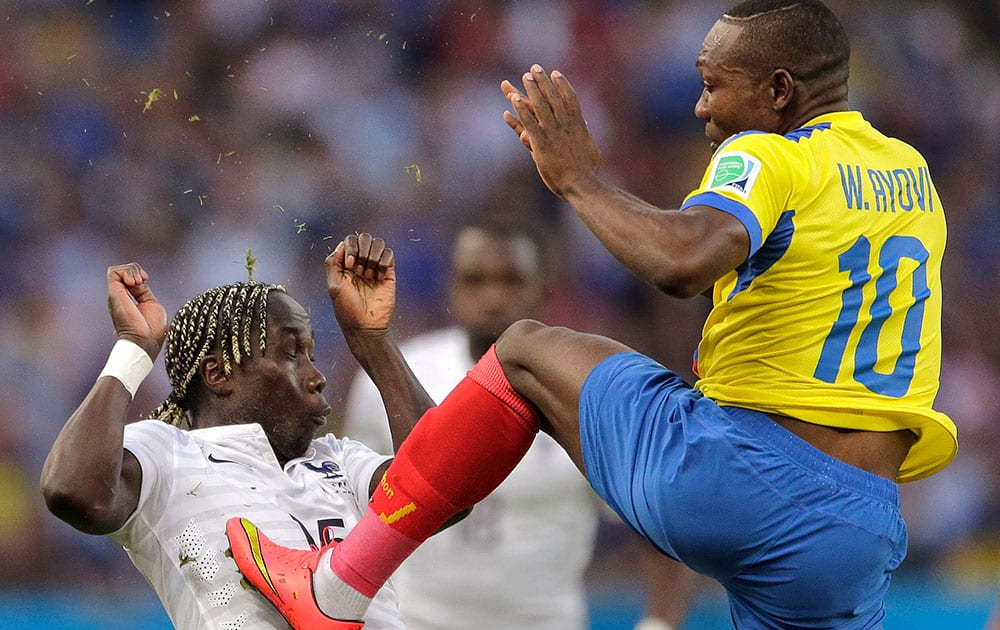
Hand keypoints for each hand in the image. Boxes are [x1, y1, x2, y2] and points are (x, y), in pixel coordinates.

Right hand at [106, 263, 167, 360]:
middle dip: (135, 270)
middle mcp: (120, 297)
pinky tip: (134, 282)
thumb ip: (143, 293)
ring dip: (132, 270)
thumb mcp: (151, 305)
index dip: (138, 274)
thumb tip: (139, 282)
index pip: (129, 278)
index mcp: (129, 300)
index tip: (145, 280)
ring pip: (118, 270)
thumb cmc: (151, 330)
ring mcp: (116, 295)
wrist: (143, 341)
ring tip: (138, 281)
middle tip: (142, 280)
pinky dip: (126, 272)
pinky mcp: (114, 294)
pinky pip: (113, 272)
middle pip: (123, 271)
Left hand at [325, 233, 395, 330]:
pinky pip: (390, 255)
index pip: (349, 241)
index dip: (350, 248)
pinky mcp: (389, 273)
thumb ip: (333, 262)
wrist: (366, 326)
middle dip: (361, 251)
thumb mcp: (333, 286)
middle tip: (359, 271)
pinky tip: (379, 278)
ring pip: (378, 243)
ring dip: (372, 256)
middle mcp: (361, 263)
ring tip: (369, 275)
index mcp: (346, 264)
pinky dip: (384, 262)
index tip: (349, 266)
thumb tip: (342, 243)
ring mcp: (375, 267)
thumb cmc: (347, 309)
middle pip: (364, 238)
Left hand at [501, 64, 601, 197]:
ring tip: (525, 77)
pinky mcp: (541, 144)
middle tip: (535, 68)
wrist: (580, 184)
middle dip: (543, 82)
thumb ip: (585, 134)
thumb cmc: (587, 171)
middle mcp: (565, 125)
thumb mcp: (591, 149)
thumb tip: (585, 124)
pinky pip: (528, 123)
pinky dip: (520, 110)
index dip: (562, 84)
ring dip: (532, 90)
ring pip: (541, 106)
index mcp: (578, 125)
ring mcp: (552, 133)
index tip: (555, 73)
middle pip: (553, 97)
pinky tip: (513, 100)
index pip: (570, 99)